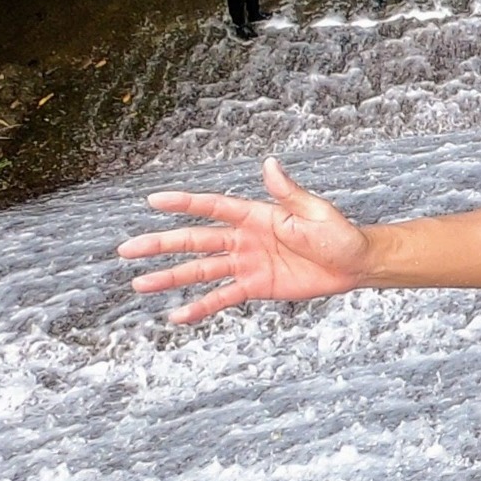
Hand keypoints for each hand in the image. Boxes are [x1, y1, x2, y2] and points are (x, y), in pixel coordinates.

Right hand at [117, 157, 374, 324]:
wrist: (353, 264)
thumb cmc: (337, 233)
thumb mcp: (315, 211)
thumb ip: (288, 192)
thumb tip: (269, 164)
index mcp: (255, 215)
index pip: (212, 207)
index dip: (183, 204)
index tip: (152, 201)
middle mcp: (244, 238)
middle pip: (195, 241)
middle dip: (160, 245)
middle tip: (126, 250)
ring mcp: (246, 263)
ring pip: (200, 271)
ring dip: (170, 278)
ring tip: (139, 285)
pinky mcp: (255, 286)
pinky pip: (222, 298)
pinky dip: (201, 307)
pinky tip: (177, 316)